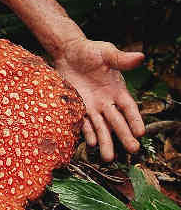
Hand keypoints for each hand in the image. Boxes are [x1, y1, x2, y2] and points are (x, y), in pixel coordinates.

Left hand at [53, 39, 144, 161]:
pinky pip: (82, 122)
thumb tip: (141, 57)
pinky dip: (86, 133)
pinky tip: (90, 144)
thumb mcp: (106, 53)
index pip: (129, 108)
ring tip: (108, 158)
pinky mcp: (77, 106)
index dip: (135, 120)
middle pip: (117, 122)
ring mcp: (92, 106)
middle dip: (124, 136)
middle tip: (132, 150)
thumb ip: (121, 59)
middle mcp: (107, 102)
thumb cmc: (90, 51)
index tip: (140, 132)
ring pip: (100, 127)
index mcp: (118, 91)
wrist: (67, 52)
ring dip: (105, 142)